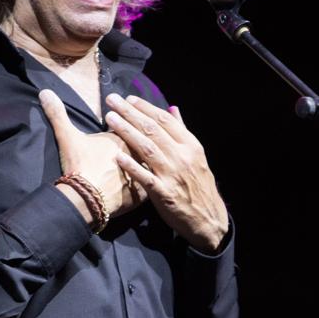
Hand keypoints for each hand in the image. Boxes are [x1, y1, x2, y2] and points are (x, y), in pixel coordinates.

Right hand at [39, 89, 146, 219]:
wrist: (87, 197)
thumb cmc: (79, 164)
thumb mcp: (67, 136)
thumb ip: (58, 114)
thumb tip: (45, 92)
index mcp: (122, 136)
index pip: (130, 125)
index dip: (128, 122)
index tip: (124, 120)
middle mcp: (137, 152)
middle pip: (146, 142)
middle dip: (145, 139)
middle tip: (141, 142)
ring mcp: (142, 172)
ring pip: (153, 164)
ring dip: (153, 161)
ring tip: (153, 161)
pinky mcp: (143, 192)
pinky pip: (153, 185)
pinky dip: (153, 183)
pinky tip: (156, 183)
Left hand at [104, 93, 228, 252]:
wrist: (208, 218)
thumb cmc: (198, 185)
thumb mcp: (195, 155)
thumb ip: (182, 131)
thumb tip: (172, 108)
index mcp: (190, 145)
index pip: (165, 120)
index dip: (146, 108)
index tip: (129, 99)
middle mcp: (182, 156)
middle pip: (153, 130)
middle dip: (131, 113)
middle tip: (112, 100)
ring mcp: (173, 175)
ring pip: (147, 148)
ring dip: (127, 131)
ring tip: (110, 119)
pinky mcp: (164, 193)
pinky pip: (145, 178)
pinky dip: (131, 166)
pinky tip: (117, 157)